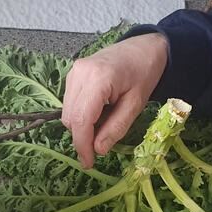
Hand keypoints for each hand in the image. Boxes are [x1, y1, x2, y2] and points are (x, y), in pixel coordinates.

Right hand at [61, 33, 167, 168]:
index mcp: (98, 79)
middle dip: (83, 136)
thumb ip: (116, 128)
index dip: (82, 145)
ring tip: (105, 121)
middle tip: (102, 144)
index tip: (88, 163)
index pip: (81, 120)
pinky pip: (70, 102)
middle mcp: (80, 73)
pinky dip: (81, 113)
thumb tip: (97, 150)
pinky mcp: (72, 73)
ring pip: (67, 111)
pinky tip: (99, 110)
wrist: (143, 47)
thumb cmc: (144, 74)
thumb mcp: (135, 105)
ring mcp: (73, 71)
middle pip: (70, 118)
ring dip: (82, 125)